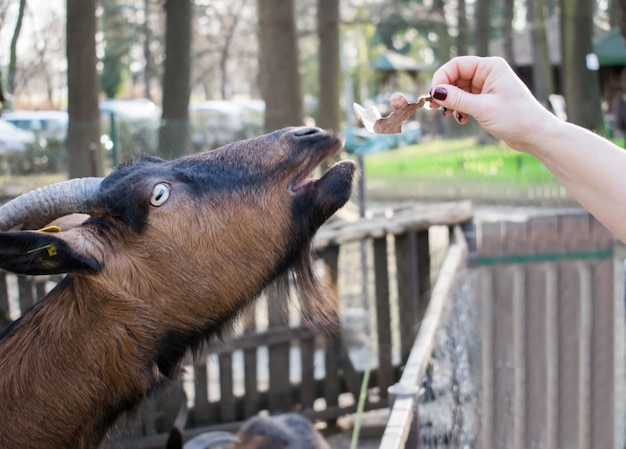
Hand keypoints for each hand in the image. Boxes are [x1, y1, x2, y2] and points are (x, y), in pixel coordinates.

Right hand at [430, 56, 558, 151]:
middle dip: (445, 92)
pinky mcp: (486, 100)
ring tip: (449, 115)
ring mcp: (487, 86)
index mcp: (490, 67)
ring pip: (458, 89)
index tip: (433, 95)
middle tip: (436, 108)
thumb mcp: (482, 108)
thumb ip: (457, 99)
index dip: (441, 78)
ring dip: (451, 103)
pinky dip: (459, 109)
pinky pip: (465, 100)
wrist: (535, 134)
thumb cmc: (515, 118)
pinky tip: (461, 119)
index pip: (457, 64)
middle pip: (456, 76)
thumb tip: (435, 92)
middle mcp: (488, 73)